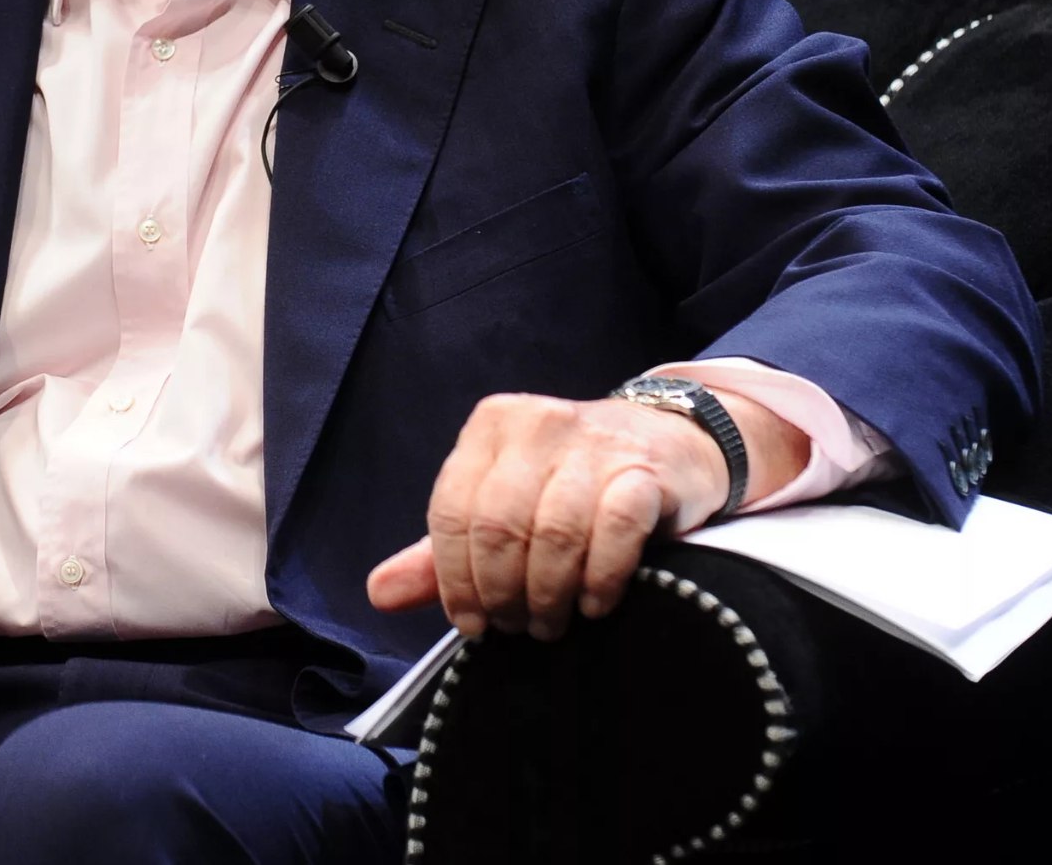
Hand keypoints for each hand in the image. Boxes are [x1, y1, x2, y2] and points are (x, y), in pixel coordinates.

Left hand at [365, 390, 805, 641]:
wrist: (672, 444)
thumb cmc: (571, 485)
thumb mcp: (501, 507)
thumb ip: (441, 553)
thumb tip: (379, 595)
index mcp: (491, 427)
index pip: (453, 512)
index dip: (455, 580)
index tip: (472, 624)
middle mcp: (538, 423)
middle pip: (499, 527)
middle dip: (502, 592)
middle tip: (516, 628)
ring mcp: (594, 443)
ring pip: (554, 533)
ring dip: (548, 594)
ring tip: (550, 624)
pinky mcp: (644, 470)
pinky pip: (614, 530)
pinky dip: (599, 578)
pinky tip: (594, 604)